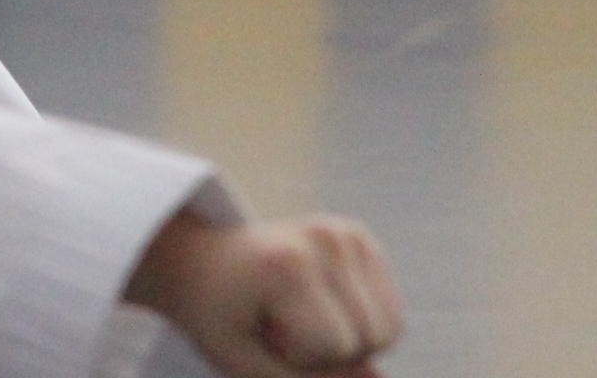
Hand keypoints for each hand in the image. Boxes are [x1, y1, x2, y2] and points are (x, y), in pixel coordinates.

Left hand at [125, 212, 402, 377]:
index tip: (263, 330)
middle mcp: (324, 237)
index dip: (301, 357)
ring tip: (297, 315)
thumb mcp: (246, 363)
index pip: (336, 345)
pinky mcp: (360, 239)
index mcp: (288, 263)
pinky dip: (359, 323)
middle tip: (279, 324)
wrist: (205, 263)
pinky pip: (391, 314)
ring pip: (390, 329)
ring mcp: (345, 232)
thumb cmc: (220, 318)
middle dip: (329, 350)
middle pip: (372, 336)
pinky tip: (316, 305)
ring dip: (347, 339)